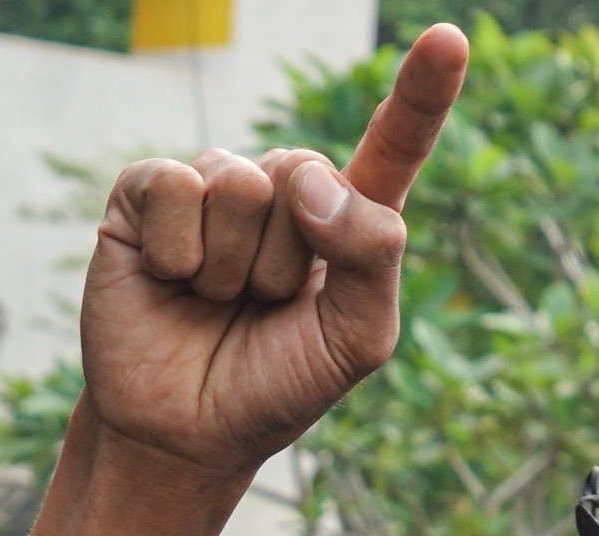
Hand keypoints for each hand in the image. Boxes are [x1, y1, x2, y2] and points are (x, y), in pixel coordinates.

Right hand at [79, 25, 463, 483]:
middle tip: (263, 305)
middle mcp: (283, 191)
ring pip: (242, 183)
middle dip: (288, 258)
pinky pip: (178, 186)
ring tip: (218, 299)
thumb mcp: (356, 339)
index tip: (449, 41)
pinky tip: (172, 280)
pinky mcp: (150, 193)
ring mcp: (215, 186)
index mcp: (347, 222)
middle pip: (304, 171)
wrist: (187, 431)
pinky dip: (181, 252)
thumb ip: (371, 257)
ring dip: (233, 263)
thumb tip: (313, 181)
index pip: (392, 146)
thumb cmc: (279, 384)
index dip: (421, 94)